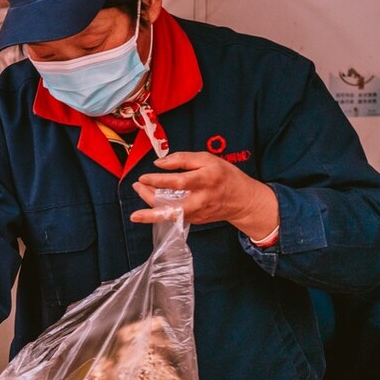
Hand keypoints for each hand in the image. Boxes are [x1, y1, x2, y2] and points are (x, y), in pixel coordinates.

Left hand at [130, 151, 277, 239]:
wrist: (243, 200)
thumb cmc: (224, 176)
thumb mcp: (208, 159)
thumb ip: (183, 159)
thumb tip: (159, 163)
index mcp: (206, 180)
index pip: (179, 182)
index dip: (159, 180)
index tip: (143, 177)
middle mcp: (201, 199)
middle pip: (171, 206)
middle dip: (149, 199)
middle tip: (136, 186)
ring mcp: (198, 213)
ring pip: (169, 214)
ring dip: (150, 207)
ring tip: (140, 191)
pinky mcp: (195, 221)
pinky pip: (173, 215)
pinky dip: (160, 208)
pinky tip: (152, 199)